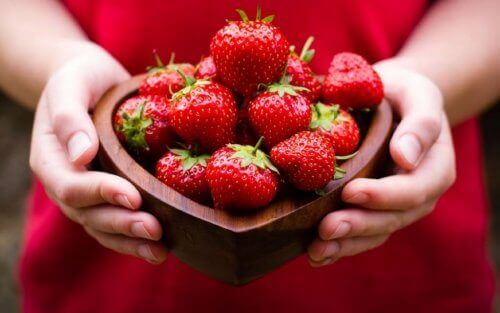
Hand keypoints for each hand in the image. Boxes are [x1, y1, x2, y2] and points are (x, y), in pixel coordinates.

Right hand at [29, 43, 166, 263]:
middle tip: (154, 230)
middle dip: (122, 225)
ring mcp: (87, 192)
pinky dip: (135, 237)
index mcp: (50, 159)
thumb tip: (81, 155)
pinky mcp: (108, 194)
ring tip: (160, 252)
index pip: (71, 186)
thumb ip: (70, 117)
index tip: (133, 197)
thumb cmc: (81, 78)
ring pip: (103, 227)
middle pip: (89, 214)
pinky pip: (116, 222)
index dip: (101, 194)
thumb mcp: (71, 85)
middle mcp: (66, 182)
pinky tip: (160, 247)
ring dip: (131, 241)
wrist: (91, 81)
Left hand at [307, 61, 455, 266]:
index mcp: (434, 168)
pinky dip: (339, 246)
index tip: (351, 191)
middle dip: (358, 226)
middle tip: (326, 229)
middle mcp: (418, 195)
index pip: (413, 189)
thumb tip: (406, 158)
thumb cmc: (402, 94)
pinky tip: (315, 255)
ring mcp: (395, 207)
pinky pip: (361, 234)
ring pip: (374, 233)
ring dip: (345, 245)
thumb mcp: (418, 94)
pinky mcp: (374, 211)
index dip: (383, 195)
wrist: (391, 103)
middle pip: (391, 219)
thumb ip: (421, 123)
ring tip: (316, 251)